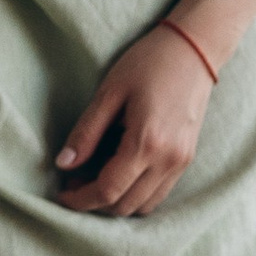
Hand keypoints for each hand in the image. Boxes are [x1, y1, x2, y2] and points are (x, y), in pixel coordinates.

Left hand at [53, 22, 218, 217]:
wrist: (194, 49)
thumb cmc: (149, 62)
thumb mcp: (109, 92)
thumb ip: (86, 132)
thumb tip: (63, 164)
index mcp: (147, 142)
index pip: (108, 190)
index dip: (80, 199)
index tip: (61, 194)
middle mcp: (168, 159)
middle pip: (125, 205)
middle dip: (94, 202)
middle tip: (74, 180)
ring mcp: (181, 162)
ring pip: (143, 205)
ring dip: (116, 202)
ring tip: (93, 178)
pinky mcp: (187, 159)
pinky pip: (158, 193)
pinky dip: (135, 193)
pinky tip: (118, 173)